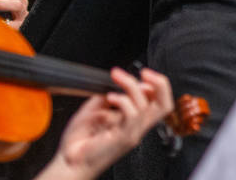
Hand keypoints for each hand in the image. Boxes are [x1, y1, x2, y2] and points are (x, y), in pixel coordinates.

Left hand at [38, 68, 173, 179]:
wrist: (69, 162)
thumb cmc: (79, 143)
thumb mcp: (93, 110)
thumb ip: (106, 97)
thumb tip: (113, 85)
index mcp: (133, 122)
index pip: (159, 102)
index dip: (156, 84)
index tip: (143, 73)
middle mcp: (136, 128)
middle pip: (165, 105)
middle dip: (160, 83)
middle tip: (145, 72)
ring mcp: (131, 134)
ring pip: (145, 105)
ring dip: (130, 85)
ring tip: (116, 78)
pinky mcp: (123, 139)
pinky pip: (132, 115)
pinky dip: (123, 101)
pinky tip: (111, 98)